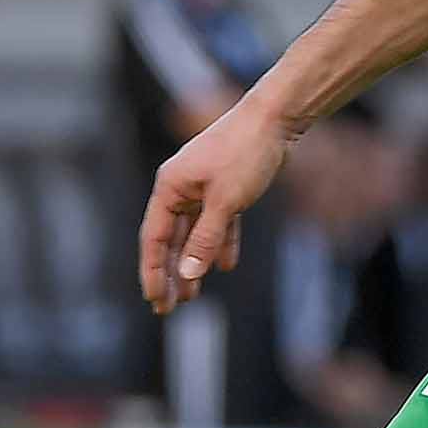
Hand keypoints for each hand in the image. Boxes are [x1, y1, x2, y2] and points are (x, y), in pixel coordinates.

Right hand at [138, 94, 298, 313]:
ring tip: (192, 296)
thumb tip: (188, 274)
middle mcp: (181, 188)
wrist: (276, 119)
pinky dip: (220, 243)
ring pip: (194, 234)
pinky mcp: (226, 187)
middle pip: (171, 240)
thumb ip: (205, 239)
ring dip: (193, 263)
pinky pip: (218, 223)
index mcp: (169, 188)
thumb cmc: (245, 154)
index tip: (154, 300)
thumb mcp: (225, 202)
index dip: (152, 271)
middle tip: (168, 308)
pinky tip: (224, 265)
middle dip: (170, 274)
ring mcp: (203, 187)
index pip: (154, 238)